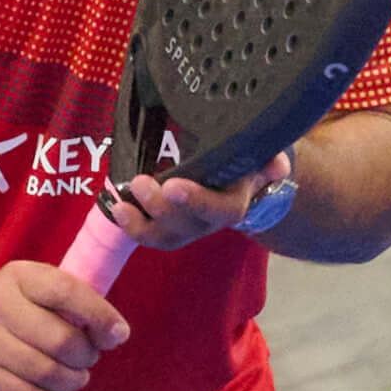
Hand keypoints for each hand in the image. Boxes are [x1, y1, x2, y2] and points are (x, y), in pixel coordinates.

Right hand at [0, 264, 128, 390]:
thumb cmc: (10, 312)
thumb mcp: (34, 291)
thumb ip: (73, 303)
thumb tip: (116, 332)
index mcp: (19, 275)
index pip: (68, 293)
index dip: (100, 316)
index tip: (118, 334)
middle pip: (61, 340)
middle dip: (86, 356)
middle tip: (88, 359)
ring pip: (47, 372)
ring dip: (72, 381)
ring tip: (74, 377)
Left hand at [104, 151, 292, 251]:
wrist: (237, 176)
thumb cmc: (244, 159)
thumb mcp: (258, 152)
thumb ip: (268, 155)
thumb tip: (277, 165)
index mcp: (235, 202)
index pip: (222, 210)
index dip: (197, 201)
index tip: (173, 185)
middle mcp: (210, 221)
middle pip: (187, 226)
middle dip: (161, 209)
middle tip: (141, 183)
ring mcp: (187, 227)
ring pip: (165, 237)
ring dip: (140, 224)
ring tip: (121, 203)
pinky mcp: (167, 226)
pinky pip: (148, 235)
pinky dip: (129, 224)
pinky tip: (114, 206)